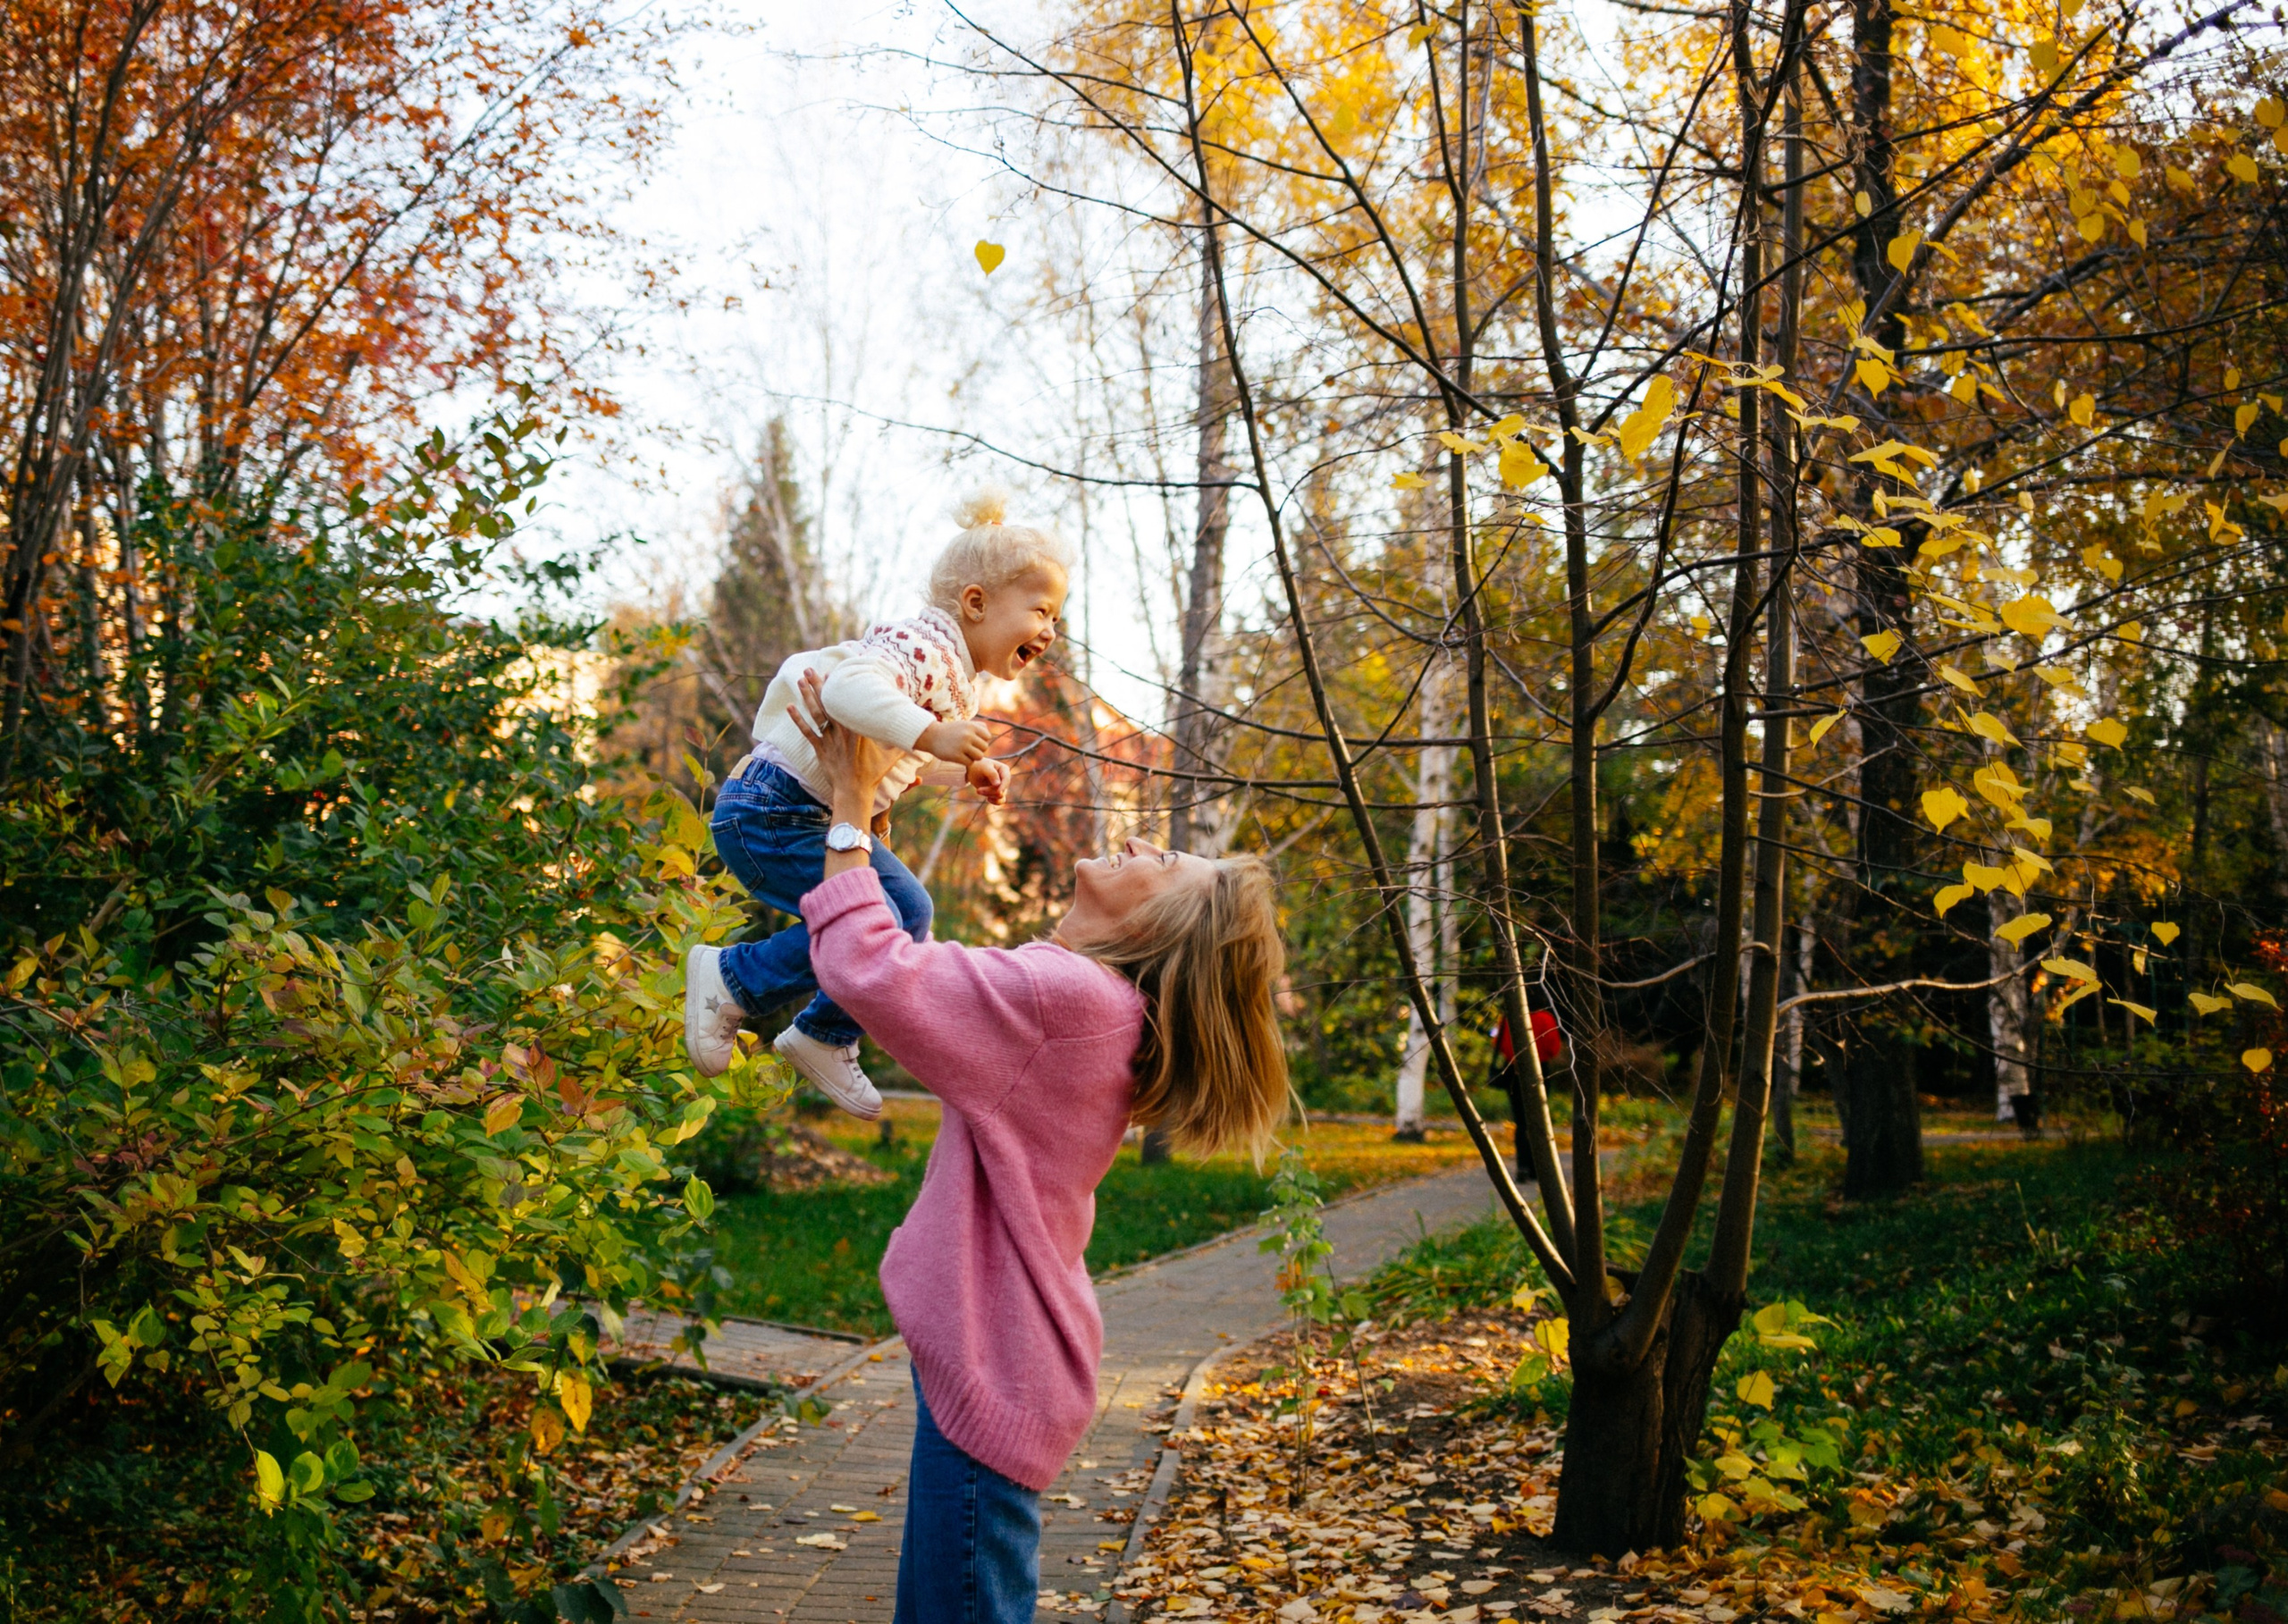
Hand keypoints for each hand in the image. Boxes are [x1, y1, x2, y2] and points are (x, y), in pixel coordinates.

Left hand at [790, 670, 898, 819]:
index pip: (847, 704)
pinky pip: (807, 732)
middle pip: (828, 703)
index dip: (839, 688)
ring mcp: (830, 740)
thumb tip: (920, 734)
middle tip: (811, 668)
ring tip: (801, 680)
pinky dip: (798, 720)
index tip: (834, 672)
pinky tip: (790, 707)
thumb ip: (903, 742)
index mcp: (858, 730)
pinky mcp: (820, 750)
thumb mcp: (891, 757)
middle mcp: (842, 732)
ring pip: (816, 714)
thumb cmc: (873, 774)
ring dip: (808, 696)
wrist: (855, 792)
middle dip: (819, 685)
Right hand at [919, 717, 993, 763]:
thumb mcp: (965, 724)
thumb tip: (990, 736)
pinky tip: (960, 757)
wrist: (931, 736)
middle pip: (984, 747)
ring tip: (966, 753)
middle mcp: (968, 735)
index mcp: (971, 726)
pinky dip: (966, 762)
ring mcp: (962, 746)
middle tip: (969, 749)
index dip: (982, 740)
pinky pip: (970, 763)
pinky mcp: (956, 756)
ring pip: (979, 756)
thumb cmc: (951, 731)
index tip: (974, 741)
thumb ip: (979, 727)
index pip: (987, 736)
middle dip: (978, 749)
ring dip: (974, 757)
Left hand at [968, 758, 1010, 804]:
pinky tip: (988, 799)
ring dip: (989, 795)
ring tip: (978, 790)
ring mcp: (1002, 786)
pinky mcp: (998, 793)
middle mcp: (1005, 778)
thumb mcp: (984, 768)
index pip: (1006, 780)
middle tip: (978, 790)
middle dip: (990, 791)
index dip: (1003, 787)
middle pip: (1002, 789)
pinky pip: (1000, 801)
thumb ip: (992, 774)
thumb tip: (998, 784)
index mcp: (1004, 769)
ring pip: (1000, 796)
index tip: (998, 792)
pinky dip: (994, 801)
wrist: (972, 770)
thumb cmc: (978, 766)